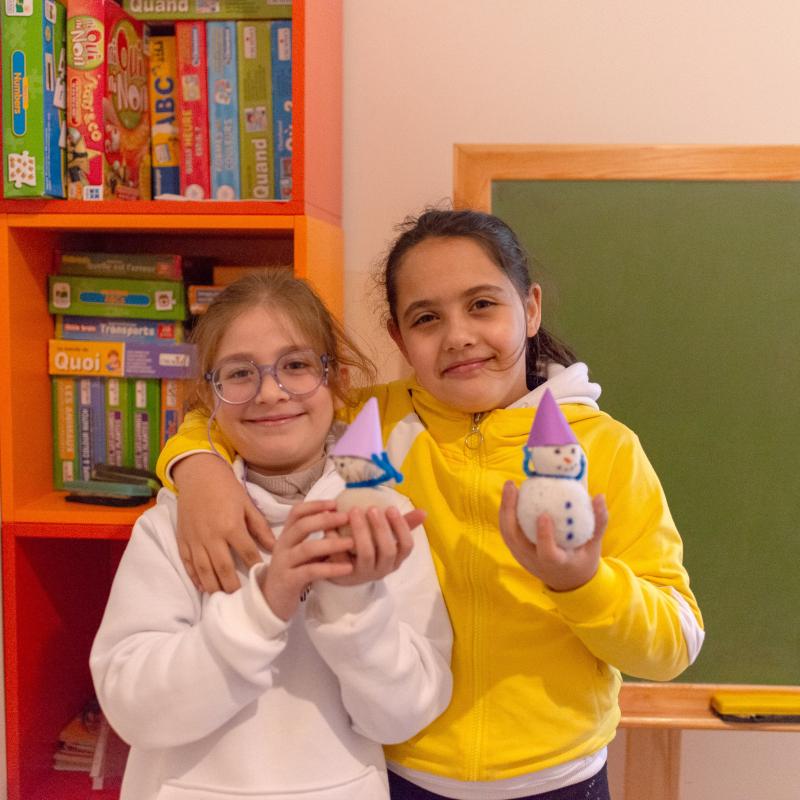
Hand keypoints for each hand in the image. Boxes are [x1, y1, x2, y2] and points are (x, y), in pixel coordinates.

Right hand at [173, 453, 275, 593]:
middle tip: (243, 598)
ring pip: (204, 570)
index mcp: (231, 526)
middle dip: (233, 586)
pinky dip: (195, 577)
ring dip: (213, 586)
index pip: (247, 553)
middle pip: (223, 568)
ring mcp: (195, 539)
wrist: (197, 474)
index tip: (263, 579)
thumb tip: (276, 546)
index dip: (255, 567)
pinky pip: (188, 563)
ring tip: (223, 597)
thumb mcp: (247, 504)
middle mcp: (211, 536)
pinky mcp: (182, 539)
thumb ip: (260, 527)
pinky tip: (202, 587)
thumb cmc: (226, 488)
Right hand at [261, 501, 354, 619]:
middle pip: (301, 526)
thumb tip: (342, 520)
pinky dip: (330, 568)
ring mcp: (284, 563)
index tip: (336, 503)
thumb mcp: (301, 552)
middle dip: (325, 519)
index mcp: (286, 535)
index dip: (315, 505)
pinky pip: (310, 571)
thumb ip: (316, 538)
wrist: (272, 601)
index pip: (296, 512)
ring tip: (352, 542)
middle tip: (346, 517)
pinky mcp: (288, 581)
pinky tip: (347, 567)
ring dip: (331, 543)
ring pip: (307, 548)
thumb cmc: (293, 572)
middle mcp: (282, 546)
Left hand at [326, 506, 419, 586]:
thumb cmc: (368, 549)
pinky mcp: (344, 575)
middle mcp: (382, 569)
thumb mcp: (386, 539)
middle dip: (381, 528)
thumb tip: (424, 511)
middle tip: (372, 508)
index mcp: (395, 559)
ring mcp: (364, 574)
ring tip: (354, 511)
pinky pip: (341, 556)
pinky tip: (332, 525)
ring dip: (361, 531)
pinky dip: (337, 539)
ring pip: (366, 554)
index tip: (391, 508)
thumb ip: (403, 525)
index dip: (401, 528)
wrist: (341, 573)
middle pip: (387, 550)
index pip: (406, 546)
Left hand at [499, 481, 607, 591]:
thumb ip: (599, 522)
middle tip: (514, 486)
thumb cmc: (582, 560)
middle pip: (516, 539)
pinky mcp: (517, 552)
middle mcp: (535, 562)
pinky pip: (508, 532)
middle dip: (510, 512)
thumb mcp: (594, 546)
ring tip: (510, 486)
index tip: (544, 515)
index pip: (547, 553)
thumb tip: (599, 496)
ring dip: (505, 509)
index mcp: (557, 563)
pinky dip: (506, 513)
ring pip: (507, 534)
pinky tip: (510, 495)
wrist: (567, 582)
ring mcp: (523, 558)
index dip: (544, 536)